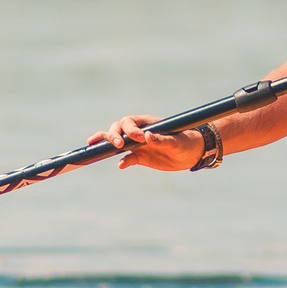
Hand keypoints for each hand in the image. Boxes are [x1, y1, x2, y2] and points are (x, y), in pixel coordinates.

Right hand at [91, 113, 206, 171]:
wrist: (192, 154)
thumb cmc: (186, 142)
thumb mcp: (176, 142)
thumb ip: (162, 139)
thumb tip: (147, 136)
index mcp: (147, 123)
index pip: (130, 122)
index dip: (129, 129)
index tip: (138, 138)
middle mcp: (139, 132)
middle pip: (118, 129)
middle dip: (113, 135)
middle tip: (118, 145)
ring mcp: (138, 144)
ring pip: (117, 141)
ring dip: (107, 143)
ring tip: (94, 147)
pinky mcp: (140, 157)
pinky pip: (126, 158)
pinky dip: (122, 160)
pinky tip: (120, 165)